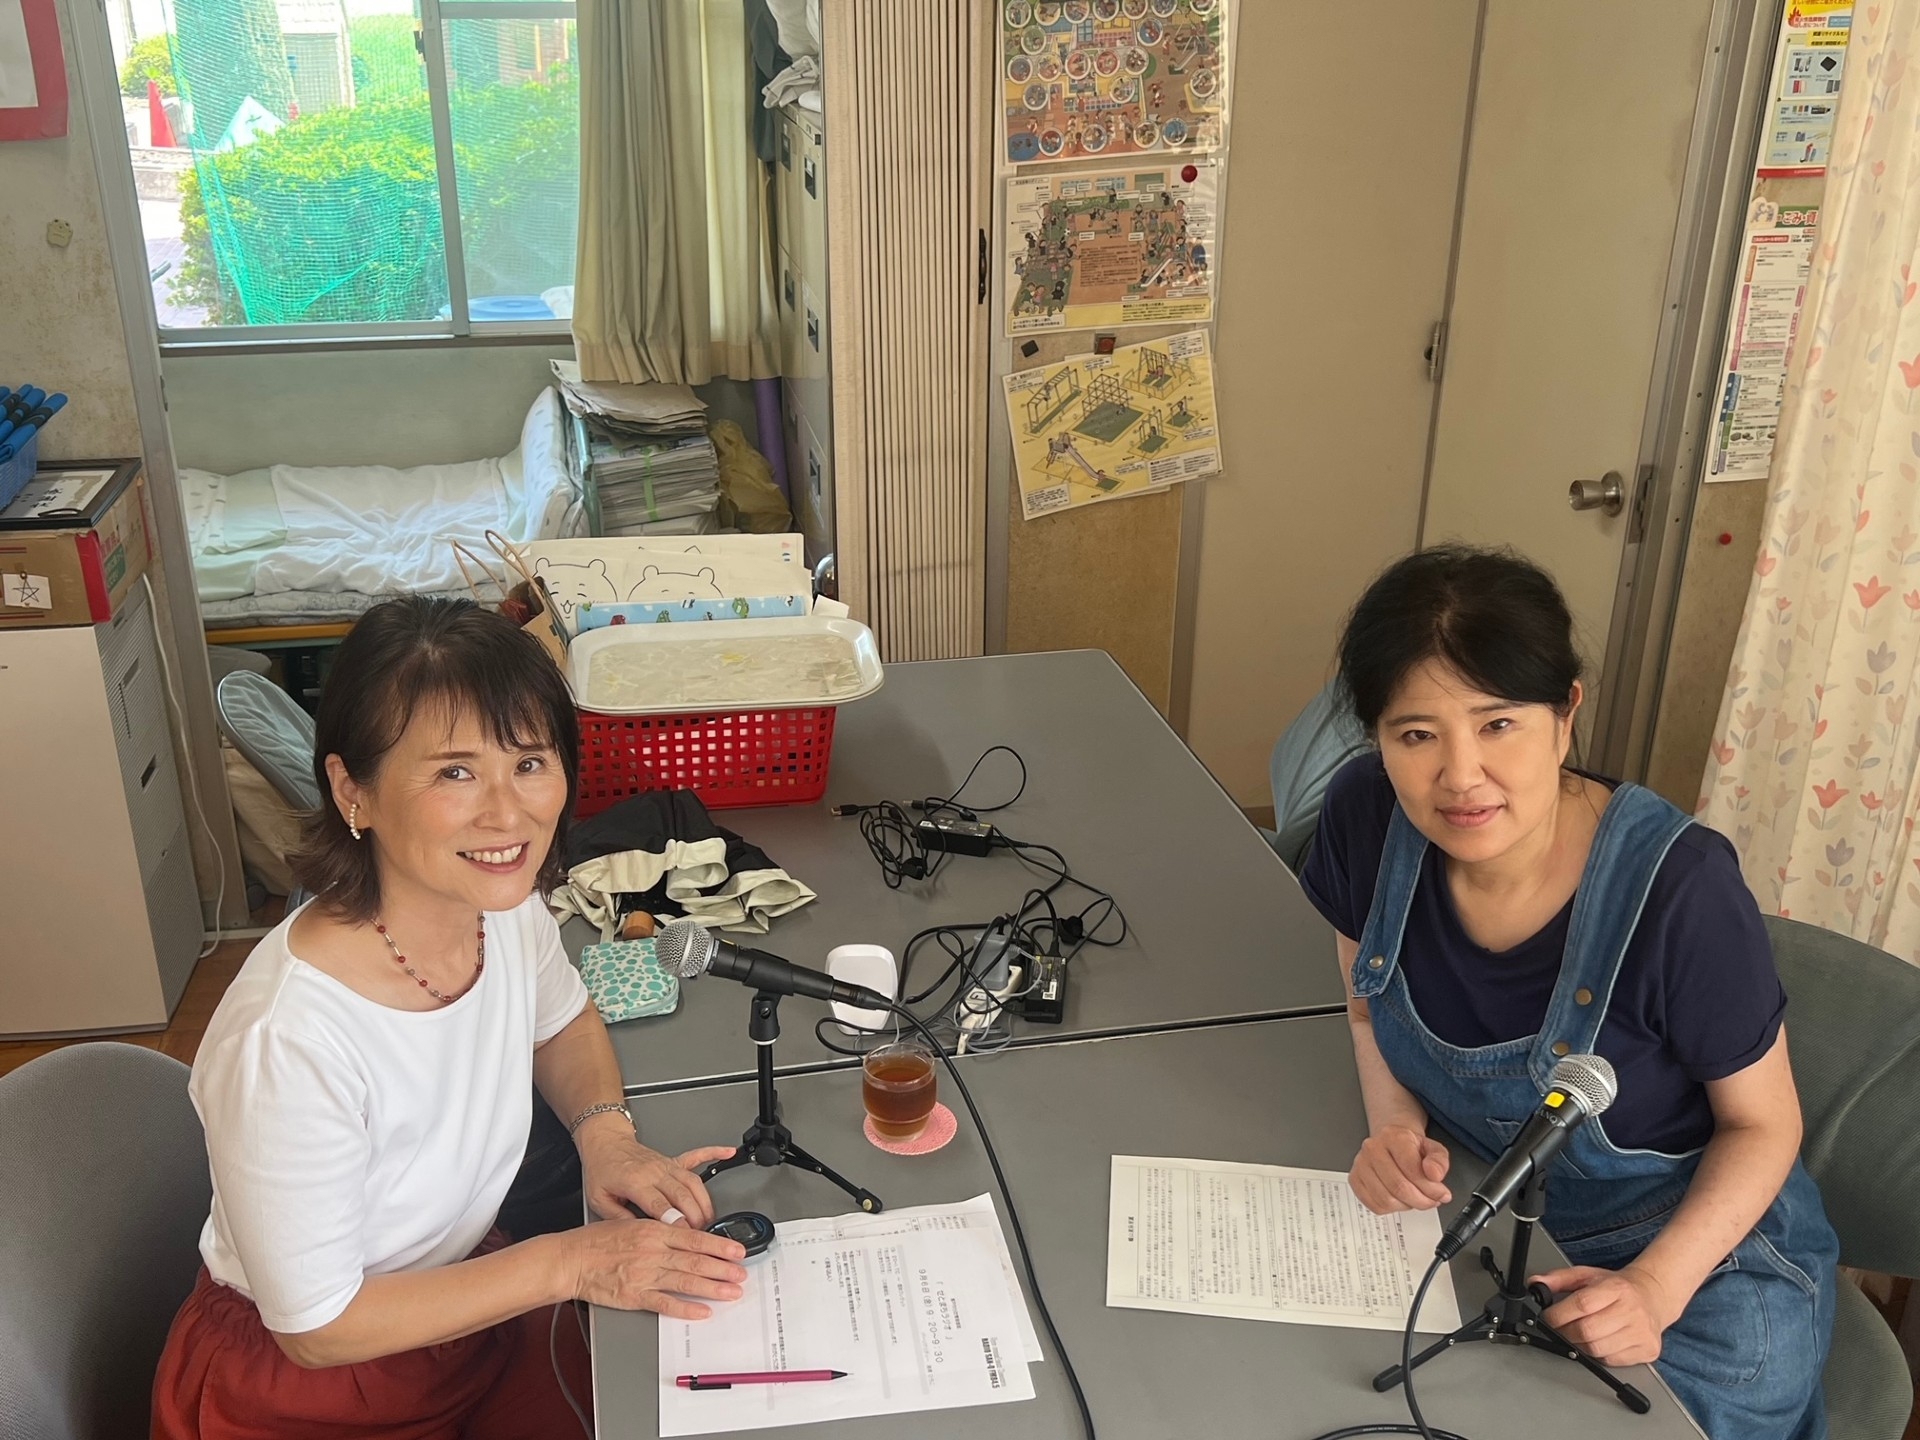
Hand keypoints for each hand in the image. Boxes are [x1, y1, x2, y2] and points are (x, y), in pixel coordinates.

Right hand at [564, 1217, 749, 1319]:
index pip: (695, 1238)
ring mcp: (644, 1275)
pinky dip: (685, 1308)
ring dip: (713, 1287)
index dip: (720, 1245)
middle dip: (723, 1268)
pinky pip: (665, 1303)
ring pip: (686, 1281)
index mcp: (653, 1231)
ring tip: (732, 1291)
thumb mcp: (631, 1223)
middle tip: (742, 1273)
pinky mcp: (635, 1296)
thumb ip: (659, 1229)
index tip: (737, 1250)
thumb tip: (686, 1233)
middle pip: (696, 1260)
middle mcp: (652, 1251)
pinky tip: (702, 1311)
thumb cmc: (596, 1241)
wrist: (571, 1259)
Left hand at [577, 1119, 734, 1228]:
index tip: (686, 1234)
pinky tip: (728, 1152)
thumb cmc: (601, 1169)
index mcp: (635, 1182)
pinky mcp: (673, 1160)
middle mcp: (655, 1172)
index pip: (659, 1204)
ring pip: (693, 1182)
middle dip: (695, 1217)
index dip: (674, 1220)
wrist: (605, 1142)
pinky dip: (714, 1152)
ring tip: (711, 1221)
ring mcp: (666, 1165)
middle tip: (702, 1237)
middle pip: (682, 1195)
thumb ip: (617, 1218)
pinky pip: (697, 1155)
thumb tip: (636, 1235)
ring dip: (705, 1202)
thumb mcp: (598, 1199)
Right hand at [1348, 1126, 1450, 1213]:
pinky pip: (1374, 1205)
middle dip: (1421, 1201)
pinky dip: (1391, 1209)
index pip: (1412, 1170)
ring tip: (1415, 1199)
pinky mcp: (1355, 1179)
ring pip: (1386, 1200)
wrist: (1391, 1142)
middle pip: (1399, 1188)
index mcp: (1393, 1137)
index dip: (1432, 1189)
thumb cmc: (1411, 1147)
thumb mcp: (1433, 1149)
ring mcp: (1361, 1164)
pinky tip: (1400, 1200)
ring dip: (1407, 1206)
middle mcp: (1373, 1149)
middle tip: (1431, 1201)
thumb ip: (1439, 1161)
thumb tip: (1434, 1174)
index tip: (1442, 1194)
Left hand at [1532, 1263, 1681, 1367]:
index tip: (1549, 1317)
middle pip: (1587, 1331)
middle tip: (1562, 1328)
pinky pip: (1611, 1361)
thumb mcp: (1587, 1275)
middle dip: (1566, 1332)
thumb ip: (1559, 1279)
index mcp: (1617, 1288)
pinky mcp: (1648, 1350)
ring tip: (1581, 1334)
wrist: (1652, 1296)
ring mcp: (1642, 1333)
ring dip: (1580, 1345)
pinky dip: (1597, 1355)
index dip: (1559, 1314)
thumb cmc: (1617, 1288)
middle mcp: (1633, 1311)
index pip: (1582, 1304)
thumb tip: (1536, 1284)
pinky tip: (1599, 1341)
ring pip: (1597, 1350)